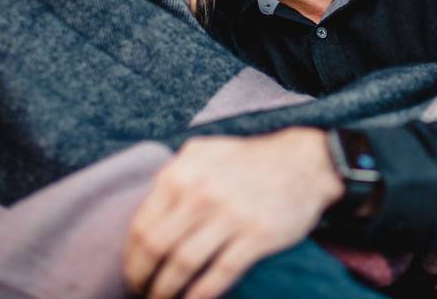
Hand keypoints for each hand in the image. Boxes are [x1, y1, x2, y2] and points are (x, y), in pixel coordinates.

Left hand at [123, 127, 344, 298]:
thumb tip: (146, 205)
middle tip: (142, 292)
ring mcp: (230, 214)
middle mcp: (201, 192)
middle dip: (142, 278)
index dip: (132, 258)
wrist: (305, 163)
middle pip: (156, 248)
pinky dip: (200, 295)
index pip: (141, 226)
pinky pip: (219, 275)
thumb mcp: (205, 153)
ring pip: (183, 265)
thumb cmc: (250, 161)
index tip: (134, 272)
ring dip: (166, 291)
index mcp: (182, 173)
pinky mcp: (257, 235)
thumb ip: (173, 173)